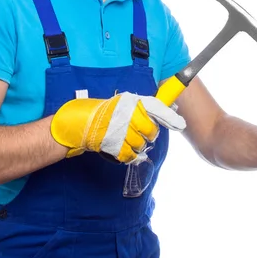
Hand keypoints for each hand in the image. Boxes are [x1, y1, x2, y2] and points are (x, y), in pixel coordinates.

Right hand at [50, 91, 185, 161]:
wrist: (77, 123)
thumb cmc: (100, 112)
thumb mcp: (121, 103)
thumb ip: (140, 107)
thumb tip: (160, 113)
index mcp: (131, 102)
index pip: (156, 108)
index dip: (169, 117)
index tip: (180, 123)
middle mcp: (128, 115)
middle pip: (151, 130)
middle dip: (149, 135)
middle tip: (142, 133)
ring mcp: (121, 130)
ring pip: (141, 144)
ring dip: (137, 145)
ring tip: (127, 139)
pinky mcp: (114, 145)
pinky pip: (130, 155)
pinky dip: (129, 155)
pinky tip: (124, 149)